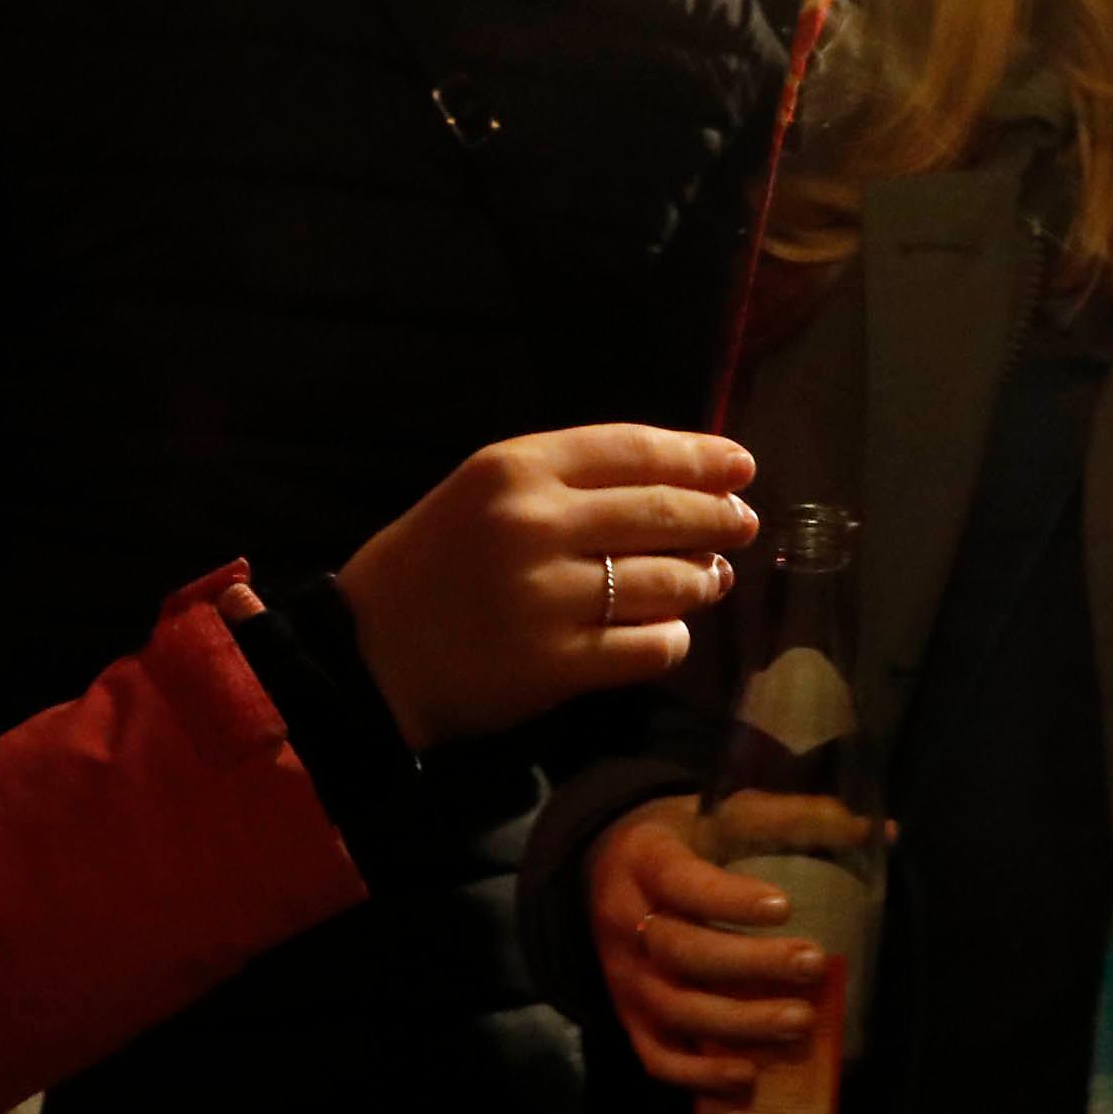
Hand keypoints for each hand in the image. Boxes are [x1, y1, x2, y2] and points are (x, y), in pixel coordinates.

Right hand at [335, 426, 756, 750]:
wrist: (369, 654)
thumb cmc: (431, 562)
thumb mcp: (482, 491)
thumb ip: (566, 479)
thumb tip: (676, 482)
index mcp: (515, 468)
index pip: (633, 449)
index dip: (698, 456)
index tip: (740, 465)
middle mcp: (535, 524)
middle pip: (661, 512)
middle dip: (717, 517)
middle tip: (743, 523)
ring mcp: (548, 597)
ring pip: (665, 581)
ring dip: (702, 580)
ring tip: (712, 579)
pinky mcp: (557, 664)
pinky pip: (647, 647)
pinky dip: (672, 638)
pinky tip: (671, 632)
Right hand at [588, 798, 827, 1094]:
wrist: (608, 864)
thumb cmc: (686, 838)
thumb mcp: (724, 812)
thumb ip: (793, 819)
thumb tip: (883, 830)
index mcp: (647, 860)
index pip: (681, 882)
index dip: (729, 900)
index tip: (784, 908)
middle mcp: (626, 920)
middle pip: (681, 952)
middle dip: (750, 965)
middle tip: (813, 964)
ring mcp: (624, 976)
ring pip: (674, 1009)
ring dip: (739, 1023)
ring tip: (801, 1022)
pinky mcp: (628, 1017)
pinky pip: (657, 1056)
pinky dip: (700, 1075)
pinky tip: (748, 1075)